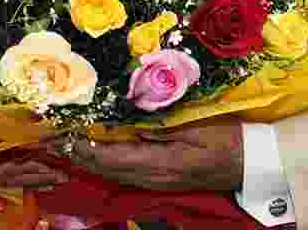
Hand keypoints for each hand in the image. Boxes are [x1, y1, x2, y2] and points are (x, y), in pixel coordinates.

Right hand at [0, 94, 65, 189]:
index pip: (3, 159)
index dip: (27, 160)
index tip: (50, 155)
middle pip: (8, 175)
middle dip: (36, 175)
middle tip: (64, 175)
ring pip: (1, 180)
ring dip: (28, 181)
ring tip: (53, 180)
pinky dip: (10, 181)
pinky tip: (25, 182)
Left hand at [51, 119, 243, 191]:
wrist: (253, 163)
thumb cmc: (229, 138)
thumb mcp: (196, 125)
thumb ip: (160, 126)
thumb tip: (126, 124)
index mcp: (163, 163)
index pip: (113, 158)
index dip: (85, 148)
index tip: (64, 134)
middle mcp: (156, 178)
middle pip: (108, 170)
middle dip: (79, 156)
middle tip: (54, 140)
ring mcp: (160, 183)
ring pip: (115, 175)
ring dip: (91, 162)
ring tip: (68, 146)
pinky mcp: (164, 181)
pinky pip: (128, 175)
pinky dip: (108, 165)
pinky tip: (98, 156)